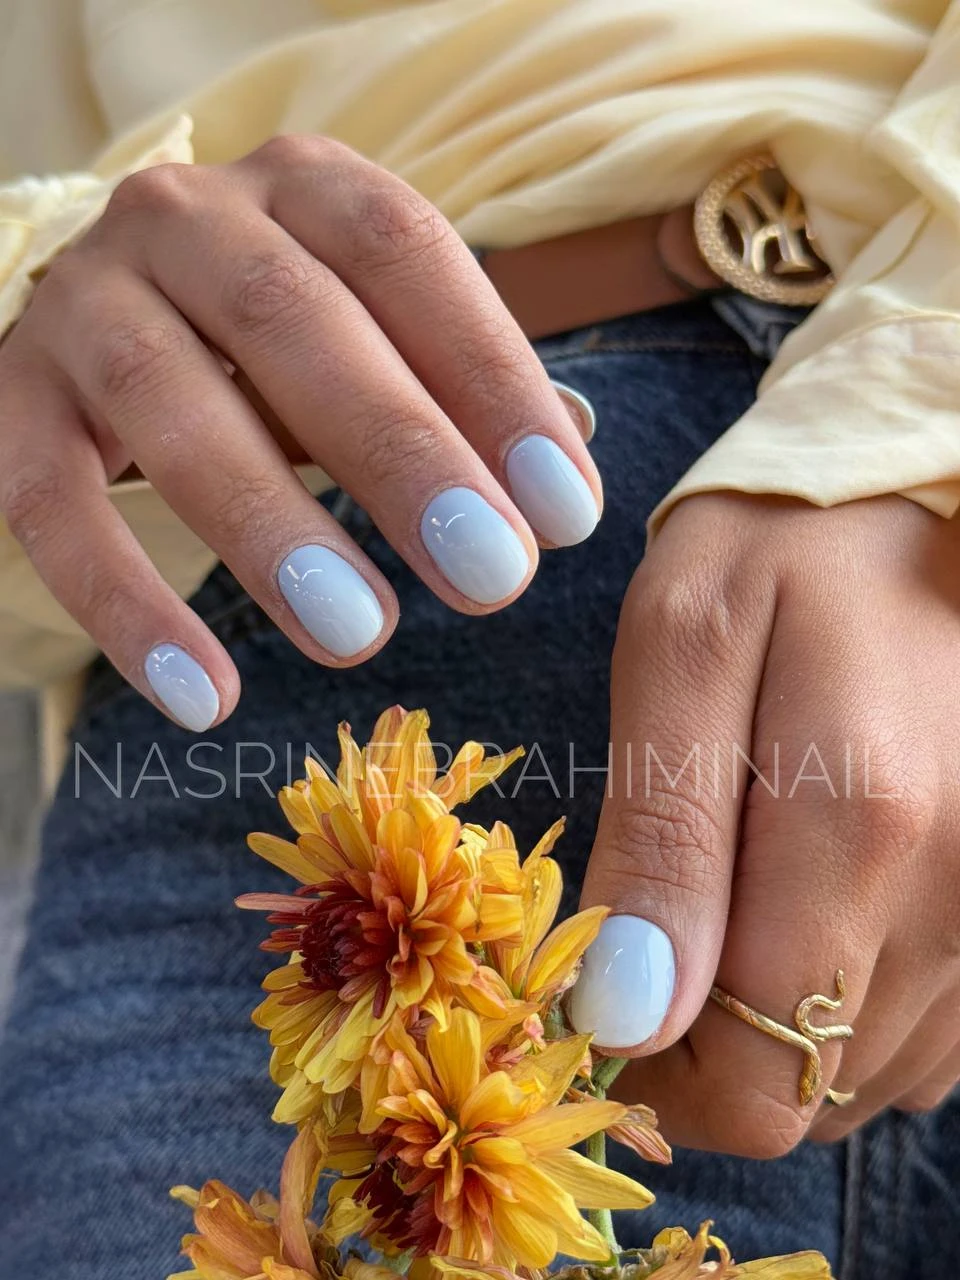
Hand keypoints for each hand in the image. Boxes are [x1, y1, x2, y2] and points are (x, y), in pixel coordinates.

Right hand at [0, 136, 599, 729]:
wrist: (112, 317)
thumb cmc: (283, 345)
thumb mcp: (376, 337)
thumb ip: (455, 396)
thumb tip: (559, 501)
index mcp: (301, 188)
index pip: (406, 256)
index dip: (492, 382)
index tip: (565, 515)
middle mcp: (186, 219)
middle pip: (296, 322)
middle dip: (402, 457)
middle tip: (489, 580)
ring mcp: (87, 303)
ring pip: (169, 405)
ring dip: (270, 527)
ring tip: (359, 636)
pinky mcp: (13, 400)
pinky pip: (51, 504)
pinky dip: (123, 604)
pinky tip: (203, 697)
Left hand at [569, 492, 959, 1154]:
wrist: (920, 508)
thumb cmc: (782, 555)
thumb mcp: (681, 651)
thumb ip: (662, 838)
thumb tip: (629, 1014)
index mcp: (859, 826)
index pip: (752, 1078)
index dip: (658, 1072)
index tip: (607, 997)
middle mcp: (958, 895)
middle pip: (807, 1093)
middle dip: (710, 1047)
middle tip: (660, 929)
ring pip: (869, 1076)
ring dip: (782, 1026)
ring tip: (742, 892)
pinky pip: (929, 1040)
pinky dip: (853, 1004)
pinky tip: (816, 903)